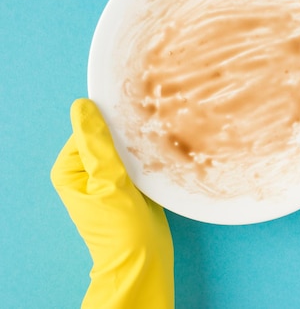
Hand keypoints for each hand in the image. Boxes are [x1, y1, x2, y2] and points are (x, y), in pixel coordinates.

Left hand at [51, 99, 173, 308]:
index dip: (110, 125)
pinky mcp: (129, 184)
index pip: (89, 131)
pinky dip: (148, 157)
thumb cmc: (120, 227)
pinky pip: (137, 161)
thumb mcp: (108, 182)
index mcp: (70, 170)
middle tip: (149, 131)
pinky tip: (161, 154)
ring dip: (139, 145)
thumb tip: (82, 107)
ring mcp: (108, 178)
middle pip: (107, 138)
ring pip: (124, 148)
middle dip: (127, 135)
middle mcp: (86, 172)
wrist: (144, 260)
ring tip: (157, 142)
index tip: (133, 122)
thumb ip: (96, 144)